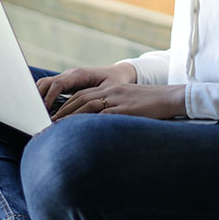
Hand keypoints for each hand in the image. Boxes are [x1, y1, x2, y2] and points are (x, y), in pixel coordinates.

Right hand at [37, 63, 137, 107]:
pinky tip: (42, 110)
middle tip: (35, 114)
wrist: (118, 73)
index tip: (45, 110)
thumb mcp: (111, 90)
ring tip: (35, 114)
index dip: (50, 97)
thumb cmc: (116, 82)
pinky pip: (49, 87)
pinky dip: (42, 97)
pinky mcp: (65, 83)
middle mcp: (70, 74)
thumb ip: (100, 99)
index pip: (58, 83)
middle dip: (38, 97)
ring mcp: (66, 78)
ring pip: (45, 84)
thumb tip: (92, 113)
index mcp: (80, 74)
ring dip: (38, 97)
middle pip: (46, 83)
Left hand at [52, 83, 185, 120]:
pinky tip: (78, 130)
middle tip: (46, 123)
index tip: (52, 116)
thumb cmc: (152, 105)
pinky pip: (102, 115)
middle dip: (61, 111)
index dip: (65, 105)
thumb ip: (113, 112)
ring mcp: (117, 99)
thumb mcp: (130, 105)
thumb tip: (98, 126)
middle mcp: (111, 92)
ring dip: (69, 117)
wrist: (172, 98)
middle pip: (79, 99)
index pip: (81, 95)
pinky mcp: (125, 109)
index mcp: (110, 89)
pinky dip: (88, 122)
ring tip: (55, 127)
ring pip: (87, 105)